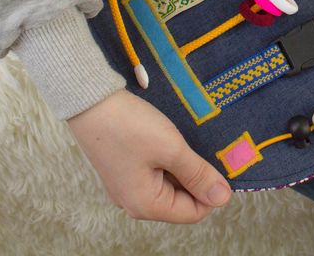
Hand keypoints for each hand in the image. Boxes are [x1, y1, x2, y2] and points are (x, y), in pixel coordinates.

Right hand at [67, 89, 231, 222]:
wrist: (90, 101)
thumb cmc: (130, 126)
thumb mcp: (171, 148)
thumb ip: (198, 174)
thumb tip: (222, 198)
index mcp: (146, 205)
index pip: (193, 212)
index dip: (212, 191)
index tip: (223, 164)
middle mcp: (134, 203)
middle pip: (180, 200)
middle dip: (197, 177)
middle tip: (206, 148)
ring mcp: (127, 186)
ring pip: (169, 184)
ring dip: (183, 166)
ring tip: (188, 141)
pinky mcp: (124, 168)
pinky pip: (155, 172)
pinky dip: (168, 159)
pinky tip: (172, 139)